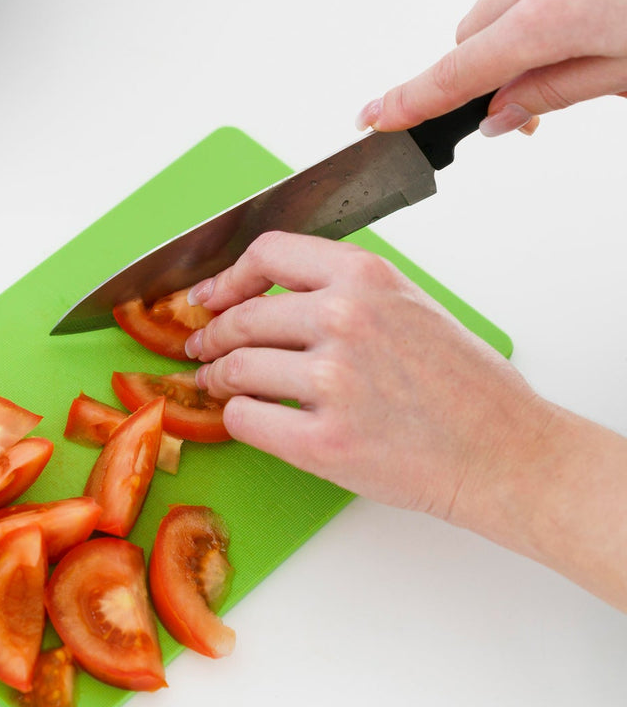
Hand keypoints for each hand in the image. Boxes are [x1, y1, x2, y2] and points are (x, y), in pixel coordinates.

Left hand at [186, 231, 626, 609]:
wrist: (506, 453)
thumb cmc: (465, 385)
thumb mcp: (409, 305)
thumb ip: (343, 291)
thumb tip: (269, 297)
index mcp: (366, 276)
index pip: (268, 253)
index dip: (228, 278)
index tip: (209, 296)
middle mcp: (345, 318)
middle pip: (242, 317)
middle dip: (212, 335)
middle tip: (201, 348)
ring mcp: (332, 381)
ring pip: (235, 368)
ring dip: (217, 376)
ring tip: (216, 383)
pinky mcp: (323, 441)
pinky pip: (246, 419)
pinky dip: (237, 417)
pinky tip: (246, 416)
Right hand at [356, 0, 626, 135]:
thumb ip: (556, 92)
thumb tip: (505, 114)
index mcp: (547, 13)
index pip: (456, 71)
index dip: (411, 100)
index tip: (374, 118)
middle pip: (472, 35)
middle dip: (483, 75)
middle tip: (522, 115)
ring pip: (502, 3)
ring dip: (516, 38)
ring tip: (573, 60)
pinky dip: (543, 3)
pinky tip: (590, 16)